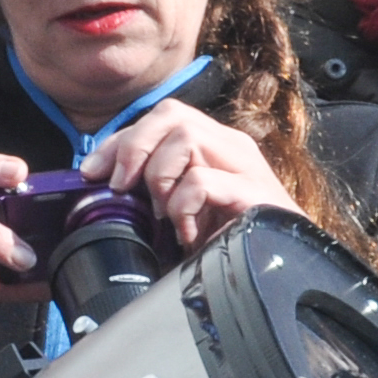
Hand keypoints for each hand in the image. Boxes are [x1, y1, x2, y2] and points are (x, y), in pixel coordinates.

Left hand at [83, 102, 292, 251]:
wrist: (285, 263)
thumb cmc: (231, 239)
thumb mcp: (186, 208)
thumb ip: (157, 189)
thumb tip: (105, 186)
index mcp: (214, 144)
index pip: (162, 118)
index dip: (121, 141)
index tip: (92, 172)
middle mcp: (230, 146)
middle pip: (172, 114)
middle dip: (133, 147)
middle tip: (120, 187)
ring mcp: (245, 166)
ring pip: (186, 138)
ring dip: (159, 177)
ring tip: (164, 213)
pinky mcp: (253, 193)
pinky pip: (202, 181)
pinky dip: (182, 207)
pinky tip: (186, 233)